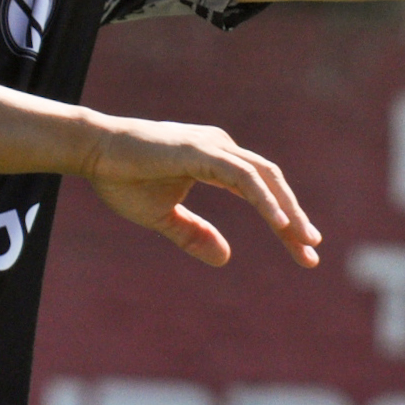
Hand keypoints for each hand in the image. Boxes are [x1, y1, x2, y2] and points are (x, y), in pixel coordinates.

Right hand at [78, 115, 321, 268]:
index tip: (304, 249)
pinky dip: (263, 199)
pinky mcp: (202, 151)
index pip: (261, 191)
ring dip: (287, 211)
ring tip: (304, 240)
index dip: (284, 220)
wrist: (92, 152)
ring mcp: (214, 146)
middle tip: (312, 252)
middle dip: (294, 219)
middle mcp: (222, 149)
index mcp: (217, 161)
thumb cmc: (122, 178)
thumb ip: (194, 234)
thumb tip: (226, 258)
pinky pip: (242, 177)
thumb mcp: (162, 218)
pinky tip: (278, 223)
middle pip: (271, 184)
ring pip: (264, 179)